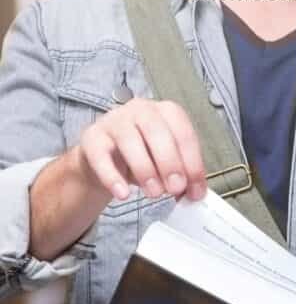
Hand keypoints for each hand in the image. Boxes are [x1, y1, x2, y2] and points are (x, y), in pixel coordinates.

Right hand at [75, 98, 207, 203]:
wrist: (103, 160)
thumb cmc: (142, 157)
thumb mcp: (165, 164)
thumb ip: (181, 175)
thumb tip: (195, 193)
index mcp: (166, 112)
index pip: (183, 132)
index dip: (192, 163)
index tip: (195, 190)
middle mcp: (140, 109)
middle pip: (157, 131)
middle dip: (170, 162)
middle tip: (175, 188)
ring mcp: (114, 120)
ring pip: (130, 140)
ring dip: (145, 169)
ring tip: (154, 193)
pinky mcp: (92, 137)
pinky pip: (100, 156)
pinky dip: (112, 177)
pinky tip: (123, 194)